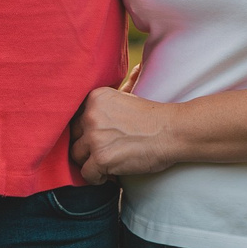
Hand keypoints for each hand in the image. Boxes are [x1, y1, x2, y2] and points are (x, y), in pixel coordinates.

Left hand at [69, 86, 184, 182]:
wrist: (173, 132)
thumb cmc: (156, 118)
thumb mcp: (134, 95)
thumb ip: (123, 88)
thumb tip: (136, 69)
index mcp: (96, 98)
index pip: (76, 117)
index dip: (86, 129)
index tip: (99, 136)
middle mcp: (91, 115)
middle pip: (73, 136)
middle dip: (86, 146)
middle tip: (103, 151)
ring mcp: (94, 137)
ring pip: (76, 156)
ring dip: (90, 162)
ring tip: (107, 163)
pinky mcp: (101, 158)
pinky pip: (86, 174)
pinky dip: (97, 178)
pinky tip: (110, 174)